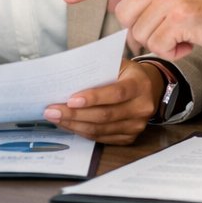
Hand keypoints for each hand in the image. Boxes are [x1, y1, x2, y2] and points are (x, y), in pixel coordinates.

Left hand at [43, 60, 157, 143]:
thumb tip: (67, 77)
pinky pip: (101, 138)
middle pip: (105, 115)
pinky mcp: (129, 138)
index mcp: (139, 85)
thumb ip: (99, 69)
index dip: (93, 98)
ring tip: (55, 118)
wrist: (149, 88)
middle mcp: (142, 107)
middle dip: (74, 115)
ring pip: (100, 130)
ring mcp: (137, 126)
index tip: (70, 100)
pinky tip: (68, 125)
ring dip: (74, 125)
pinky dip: (82, 132)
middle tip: (52, 110)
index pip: (116, 93)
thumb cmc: (127, 74)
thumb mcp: (118, 64)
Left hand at [63, 0, 201, 60]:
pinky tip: (192, 42)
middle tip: (171, 30)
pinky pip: (159, 45)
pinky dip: (174, 51)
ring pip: (140, 33)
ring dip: (161, 42)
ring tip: (186, 34)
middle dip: (142, 30)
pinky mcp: (181, 16)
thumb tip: (114, 2)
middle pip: (125, 15)